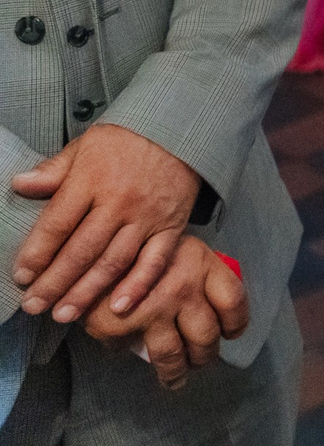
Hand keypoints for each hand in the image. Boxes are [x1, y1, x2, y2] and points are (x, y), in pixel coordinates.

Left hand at [12, 125, 202, 324]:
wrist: (182, 131)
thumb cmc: (127, 140)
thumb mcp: (85, 146)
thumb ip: (53, 170)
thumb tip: (20, 184)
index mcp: (92, 179)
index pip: (58, 223)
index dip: (37, 253)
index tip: (22, 276)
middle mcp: (119, 201)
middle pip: (82, 249)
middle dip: (55, 282)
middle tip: (34, 305)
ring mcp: (147, 217)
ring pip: (113, 261)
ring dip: (87, 291)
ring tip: (64, 314)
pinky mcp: (171, 228)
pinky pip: (154, 261)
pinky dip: (138, 286)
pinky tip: (119, 306)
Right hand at [79, 236, 247, 390]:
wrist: (87, 247)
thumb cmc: (136, 246)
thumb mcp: (174, 246)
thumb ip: (194, 274)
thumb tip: (211, 310)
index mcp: (201, 264)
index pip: (233, 302)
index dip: (236, 323)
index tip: (231, 333)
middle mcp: (182, 288)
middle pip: (206, 336)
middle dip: (205, 355)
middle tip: (200, 361)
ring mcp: (152, 310)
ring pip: (174, 356)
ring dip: (177, 373)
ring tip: (176, 378)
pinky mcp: (122, 327)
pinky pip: (131, 351)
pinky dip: (130, 351)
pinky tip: (129, 348)